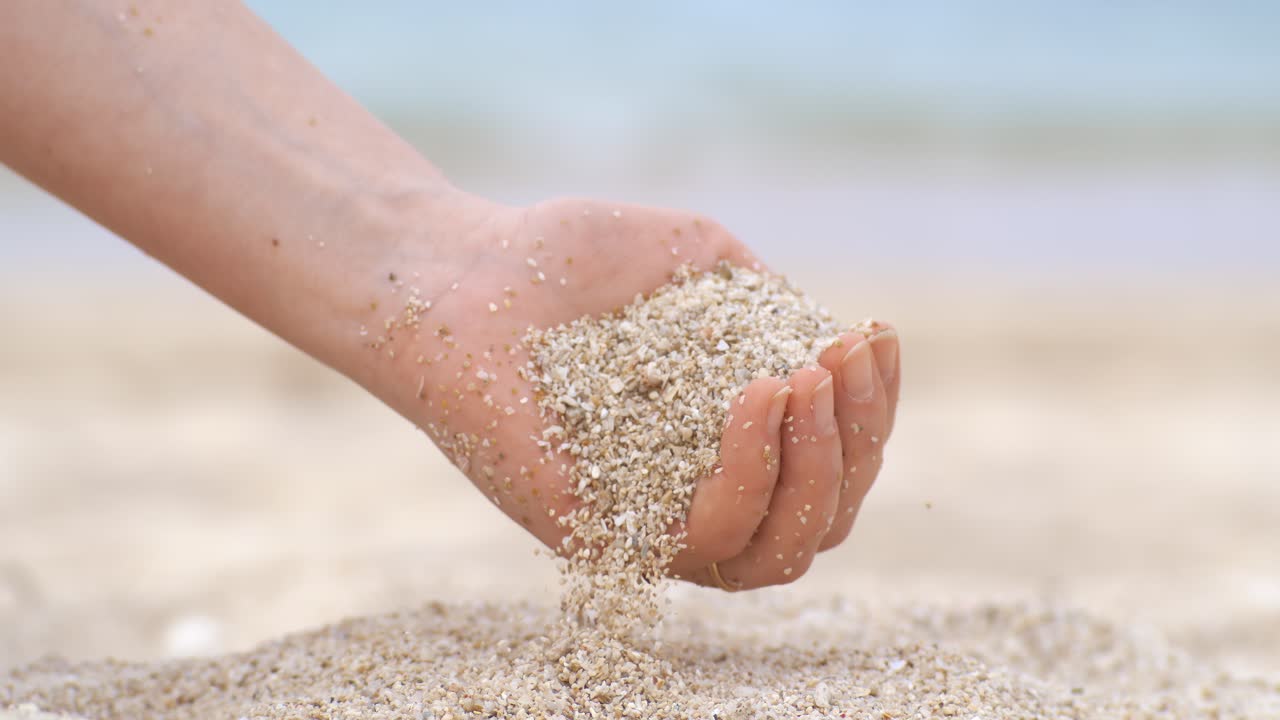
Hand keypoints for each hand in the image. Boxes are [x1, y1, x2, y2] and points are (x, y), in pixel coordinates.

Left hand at [380, 195, 899, 588]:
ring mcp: (650, 526)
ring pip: (781, 550)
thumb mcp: (698, 262)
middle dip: (856, 439)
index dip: (871, 411)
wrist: (462, 269)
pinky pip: (706, 539)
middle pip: (821, 521)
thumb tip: (838, 345)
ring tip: (804, 376)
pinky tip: (758, 391)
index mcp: (725, 448)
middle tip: (840, 358)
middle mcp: (696, 498)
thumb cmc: (570, 261)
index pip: (829, 466)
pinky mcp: (602, 537)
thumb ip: (769, 304)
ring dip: (819, 464)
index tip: (873, 335)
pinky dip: (752, 470)